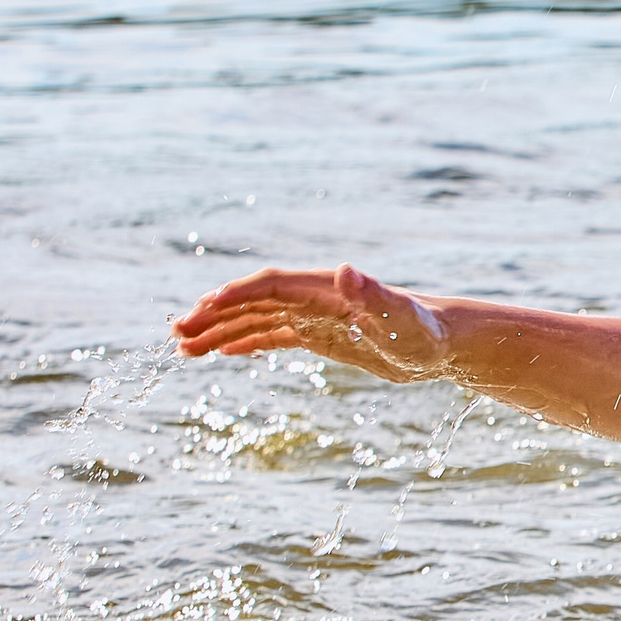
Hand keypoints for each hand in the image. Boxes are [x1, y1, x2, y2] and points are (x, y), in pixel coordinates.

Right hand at [173, 265, 450, 382]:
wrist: (443, 343)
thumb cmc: (424, 331)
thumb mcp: (398, 318)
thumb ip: (373, 295)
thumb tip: (348, 270)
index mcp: (326, 288)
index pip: (270, 285)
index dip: (236, 295)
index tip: (203, 308)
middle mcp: (315, 297)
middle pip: (253, 300)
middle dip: (214, 314)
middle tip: (177, 331)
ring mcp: (315, 316)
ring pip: (257, 319)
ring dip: (220, 330)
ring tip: (182, 347)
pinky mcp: (322, 335)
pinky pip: (274, 335)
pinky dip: (246, 341)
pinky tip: (219, 351)